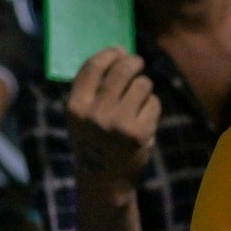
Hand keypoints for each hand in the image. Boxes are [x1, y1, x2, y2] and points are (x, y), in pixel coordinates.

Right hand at [65, 48, 159, 193]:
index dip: (110, 53)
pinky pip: (154, 103)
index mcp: (76, 107)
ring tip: (138, 99)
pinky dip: (152, 107)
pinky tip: (143, 118)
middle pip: (122, 70)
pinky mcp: (139, 133)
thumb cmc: (93, 140)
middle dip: (134, 62)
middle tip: (138, 63)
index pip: (94, 66)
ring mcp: (118, 124)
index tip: (120, 50)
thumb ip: (93, 88)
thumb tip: (119, 53)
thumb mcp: (81, 117)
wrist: (104, 180)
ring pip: (142, 84)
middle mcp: (95, 114)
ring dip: (144, 87)